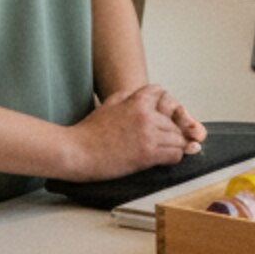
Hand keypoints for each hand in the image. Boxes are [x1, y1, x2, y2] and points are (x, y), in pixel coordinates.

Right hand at [65, 84, 198, 179]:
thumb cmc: (89, 131)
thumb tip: (144, 96)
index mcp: (136, 102)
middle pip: (174, 120)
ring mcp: (148, 135)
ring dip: (173, 145)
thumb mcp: (108, 105)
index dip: (162, 105)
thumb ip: (128, 97)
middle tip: (162, 139)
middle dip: (170, 129)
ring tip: (162, 150)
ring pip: (178, 138)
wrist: (76, 152)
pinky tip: (162, 159)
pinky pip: (175, 154)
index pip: (161, 94)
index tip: (159, 117)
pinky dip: (173, 157)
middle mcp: (146, 116)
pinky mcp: (148, 155)